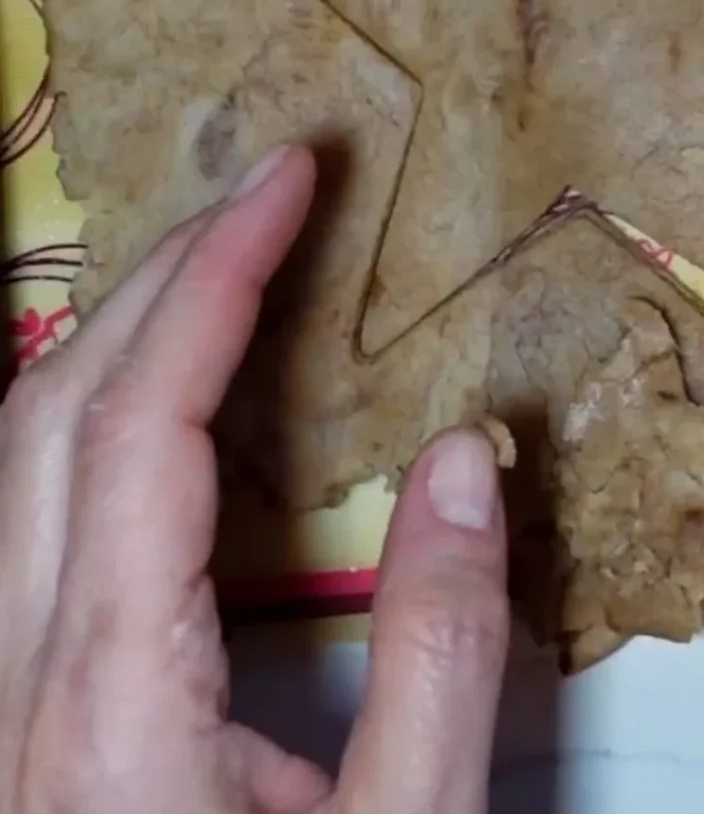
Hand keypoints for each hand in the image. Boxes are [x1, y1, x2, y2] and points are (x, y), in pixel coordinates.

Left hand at [0, 145, 508, 813]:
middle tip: (268, 193)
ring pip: (14, 450)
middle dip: (163, 268)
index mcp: (115, 696)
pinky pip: (22, 508)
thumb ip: (448, 653)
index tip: (289, 179)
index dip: (218, 274)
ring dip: (116, 330)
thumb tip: (473, 459)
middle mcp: (21, 671)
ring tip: (221, 265)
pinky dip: (91, 411)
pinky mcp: (14, 710)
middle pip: (54, 402)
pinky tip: (158, 408)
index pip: (145, 418)